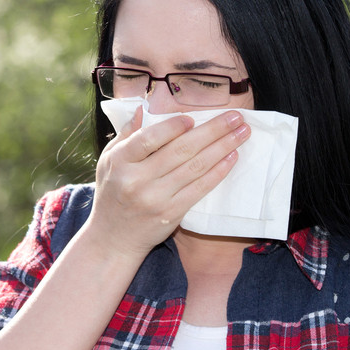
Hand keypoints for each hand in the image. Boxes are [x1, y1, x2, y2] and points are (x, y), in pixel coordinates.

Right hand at [87, 106, 250, 255]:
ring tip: (242, 133)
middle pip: (181, 150)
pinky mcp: (172, 213)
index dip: (173, 127)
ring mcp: (156, 198)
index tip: (194, 118)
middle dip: (213, 130)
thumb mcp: (108, 161)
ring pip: (195, 167)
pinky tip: (232, 158)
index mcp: (120, 161)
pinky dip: (218, 172)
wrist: (113, 239)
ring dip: (223, 147)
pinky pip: (200, 189)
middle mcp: (137, 179)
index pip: (149, 138)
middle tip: (235, 117)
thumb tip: (142, 109)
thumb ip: (126, 135)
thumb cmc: (112, 193)